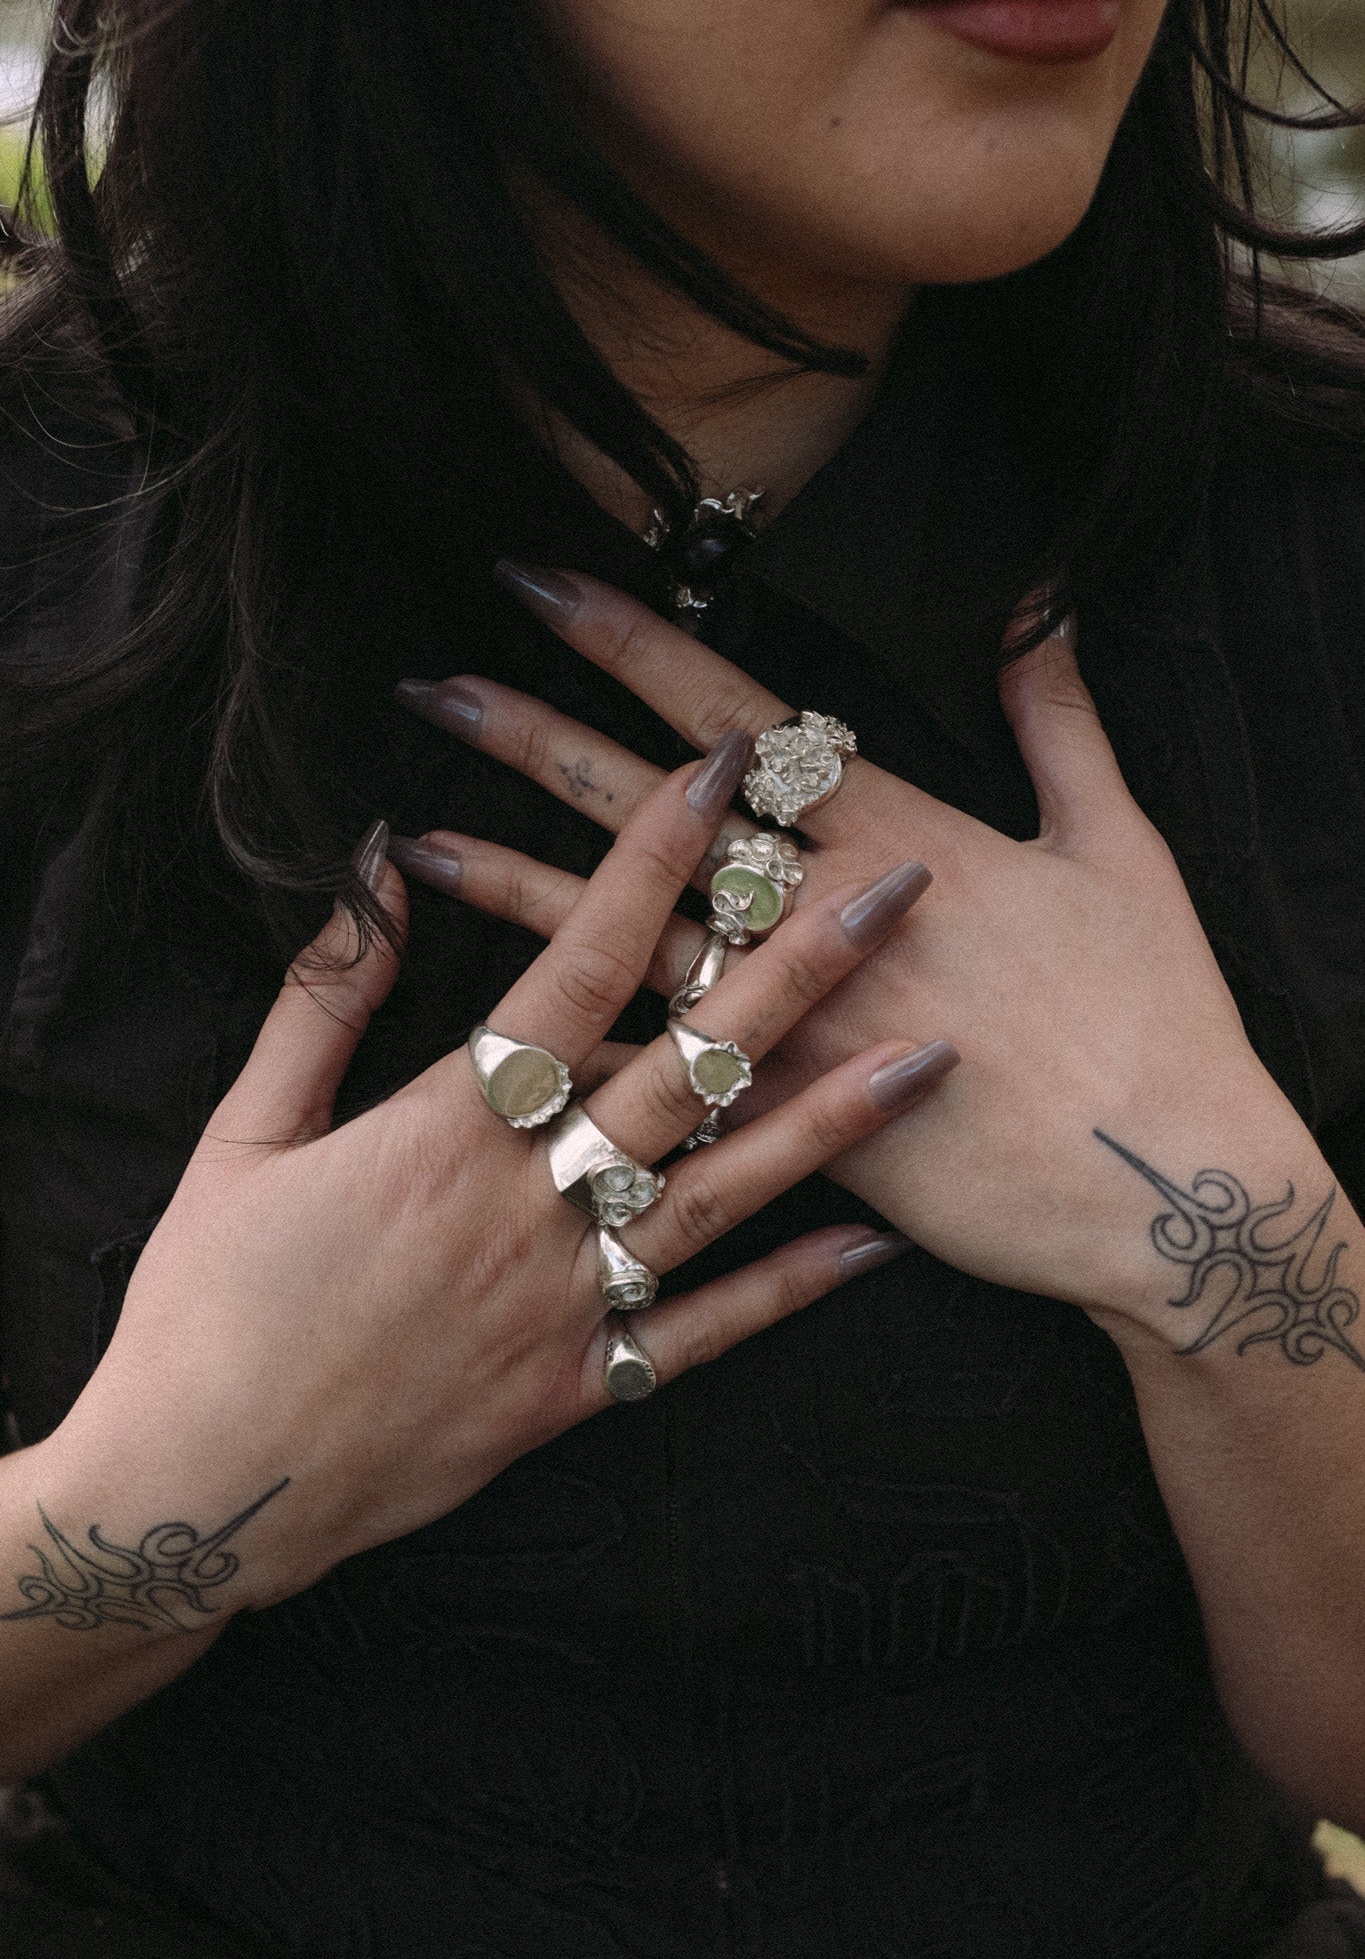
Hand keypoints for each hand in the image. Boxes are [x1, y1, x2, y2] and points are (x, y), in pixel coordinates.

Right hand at [51, 740, 947, 1615]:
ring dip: (834, 1120)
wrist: (204, 1489)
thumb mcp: (240, 1134)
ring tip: (934, 1055)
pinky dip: (789, 1293)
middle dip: (799, 965)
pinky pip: (700, 1336)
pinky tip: (872, 1249)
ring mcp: (562, 1302)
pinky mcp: (573, 1390)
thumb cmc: (205, 1304)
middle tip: (895, 888)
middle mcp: (526, 1204)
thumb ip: (321, 999)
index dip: (655, 858)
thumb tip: (383, 869)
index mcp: (443, 1127)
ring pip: (725, 1191)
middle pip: (690, 1063)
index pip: (579, 961)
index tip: (720, 774)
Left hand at [393, 564, 1308, 1340]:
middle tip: (434, 686)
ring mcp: (795, 1023)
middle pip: (651, 815)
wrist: (1158, 1183)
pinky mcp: (783, 1123)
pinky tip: (486, 1028)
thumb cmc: (1151, 1015)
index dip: (632, 644)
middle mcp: (823, 916)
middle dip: (539, 740)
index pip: (736, 716)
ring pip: (628, 940)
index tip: (545, 586)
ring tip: (418, 837)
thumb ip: (1062, 723)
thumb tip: (1040, 612)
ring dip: (520, 885)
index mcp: (899, 835)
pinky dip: (575, 1048)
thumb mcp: (1120, 847)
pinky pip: (656, 1078)